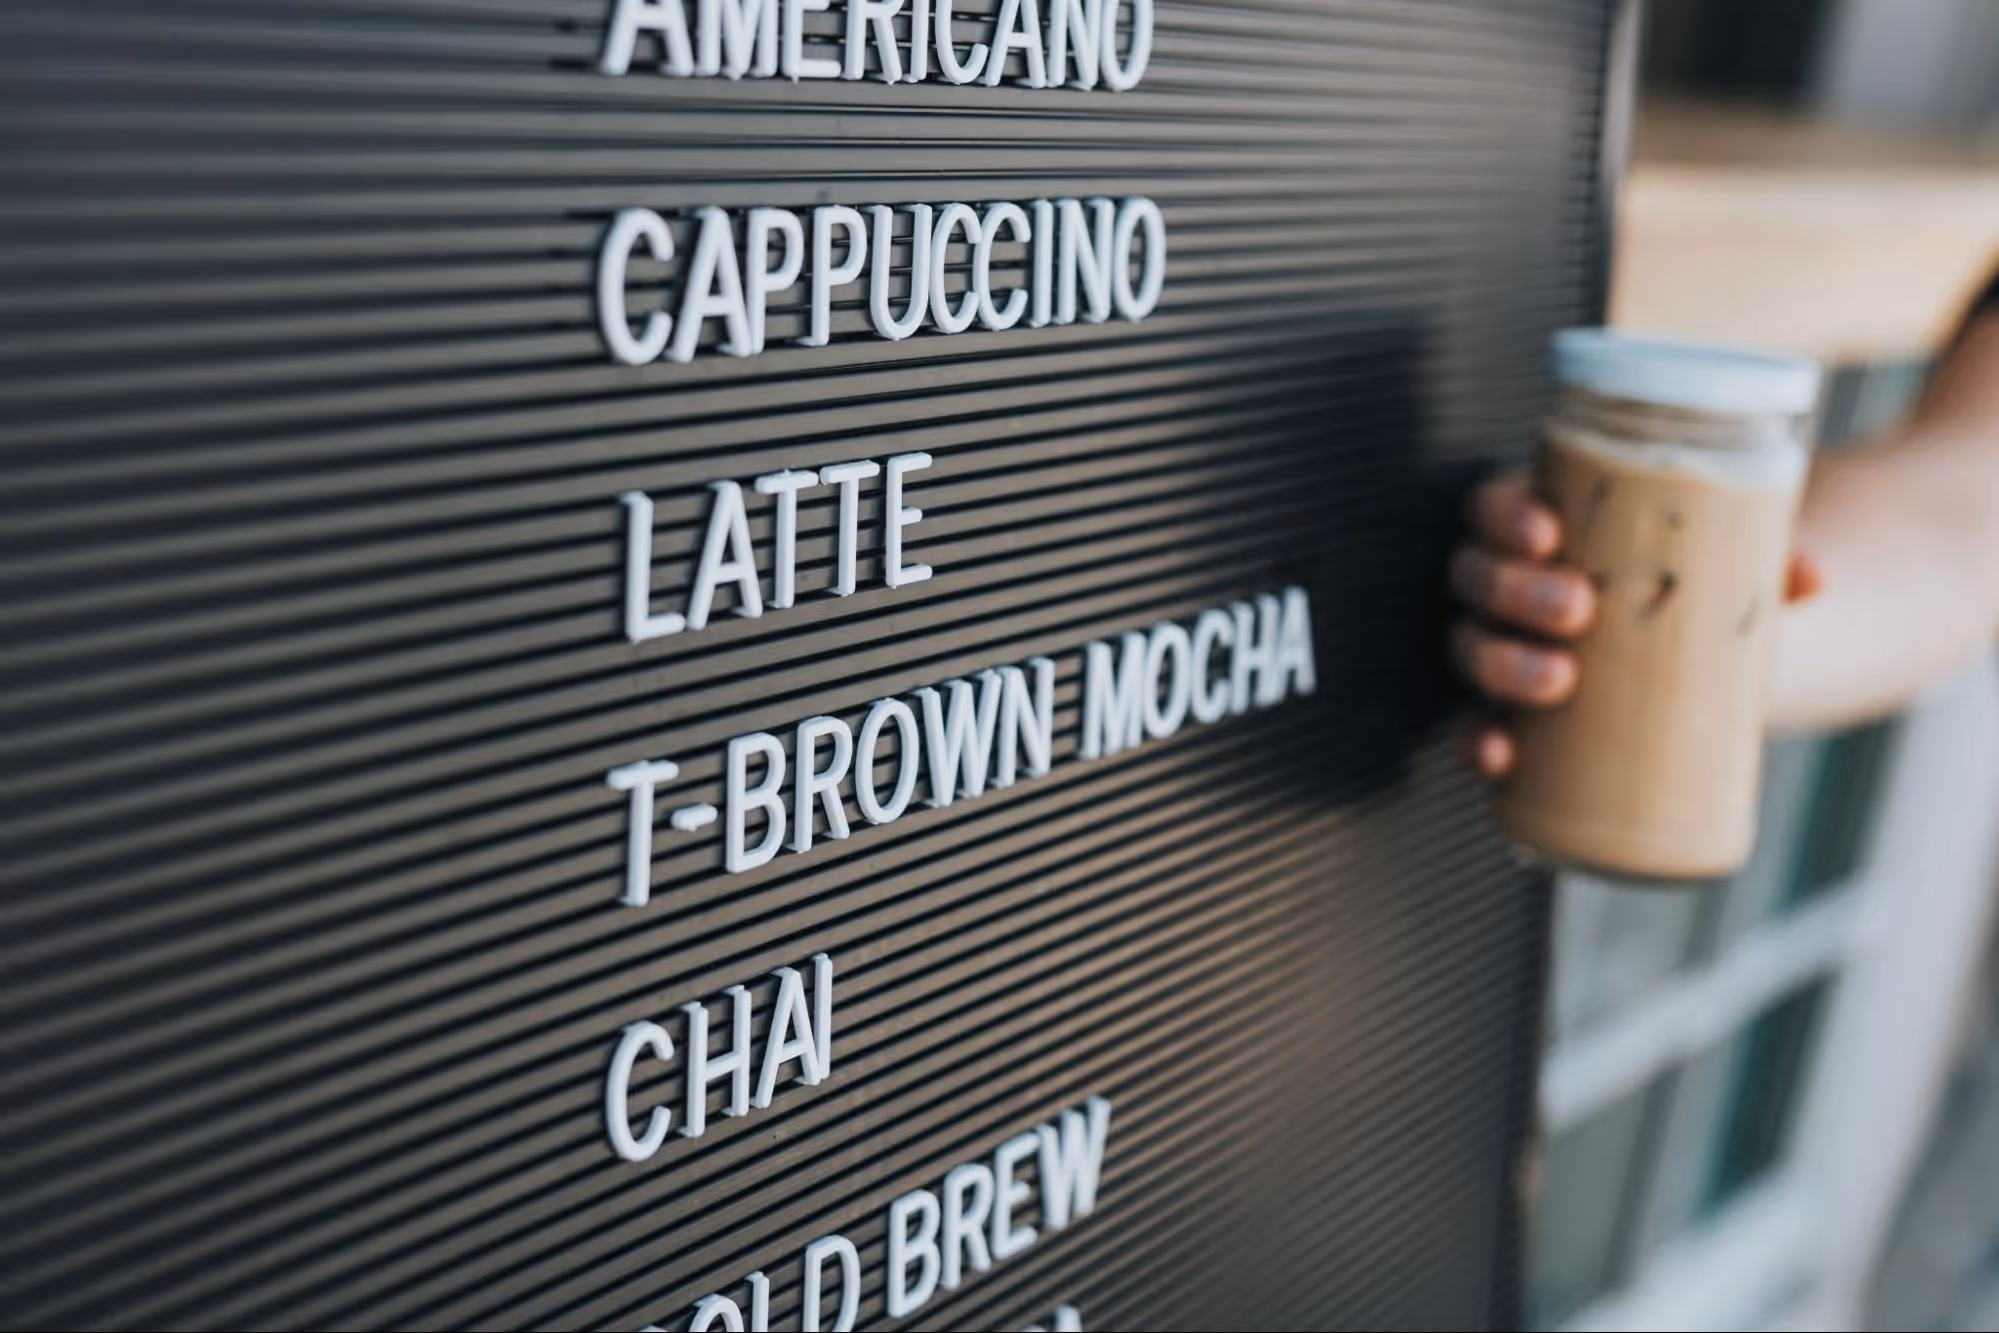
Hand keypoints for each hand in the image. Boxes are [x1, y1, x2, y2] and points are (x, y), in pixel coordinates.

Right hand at [1449, 470, 1822, 778]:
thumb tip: (1814, 575)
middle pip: (1475, 577)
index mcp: (1540, 529)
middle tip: (1577, 610)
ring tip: (1560, 681)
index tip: (1548, 534)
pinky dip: (1477, 741)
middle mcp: (1506, 586)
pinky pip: (1471, 726)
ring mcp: (1503, 651)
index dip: (1503, 517)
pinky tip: (1501, 755)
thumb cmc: (1699, 594)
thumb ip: (1764, 565)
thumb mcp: (1726, 570)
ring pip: (1469, 646)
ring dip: (1500, 663)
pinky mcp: (1510, 715)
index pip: (1492, 509)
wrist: (1705, 667)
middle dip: (1515, 591)